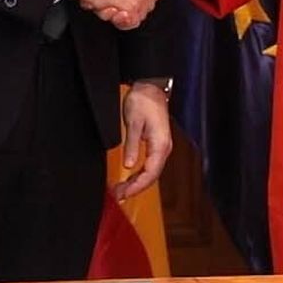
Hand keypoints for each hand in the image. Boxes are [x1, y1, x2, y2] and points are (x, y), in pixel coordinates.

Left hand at [113, 80, 172, 199]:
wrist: (151, 87)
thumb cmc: (143, 101)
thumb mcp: (134, 122)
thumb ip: (131, 145)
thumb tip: (128, 165)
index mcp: (160, 145)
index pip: (150, 173)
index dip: (137, 186)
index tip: (124, 193)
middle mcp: (164, 148)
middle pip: (152, 176)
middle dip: (136, 188)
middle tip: (118, 195)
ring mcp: (161, 147)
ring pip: (151, 172)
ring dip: (137, 183)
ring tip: (121, 190)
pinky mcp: (156, 145)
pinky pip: (150, 165)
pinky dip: (139, 174)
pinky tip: (130, 179)